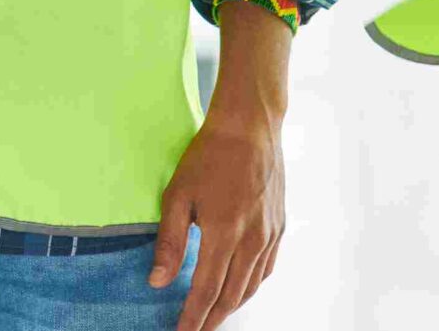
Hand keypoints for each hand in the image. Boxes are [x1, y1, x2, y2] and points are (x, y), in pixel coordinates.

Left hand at [151, 81, 284, 330]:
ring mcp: (270, 235)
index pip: (206, 291)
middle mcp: (252, 240)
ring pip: (251, 286)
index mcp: (224, 233)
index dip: (193, 318)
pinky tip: (240, 288)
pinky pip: (267, 269)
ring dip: (231, 306)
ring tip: (213, 315)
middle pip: (231, 295)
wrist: (250, 127)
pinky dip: (251, 286)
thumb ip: (169, 241)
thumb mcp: (178, 195)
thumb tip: (158, 281)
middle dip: (212, 319)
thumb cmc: (209, 156)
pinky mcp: (279, 227)